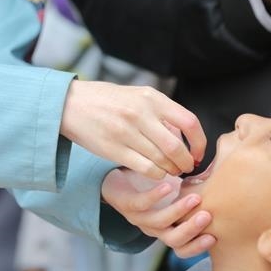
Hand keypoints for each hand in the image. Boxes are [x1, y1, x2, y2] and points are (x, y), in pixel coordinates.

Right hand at [60, 81, 205, 179]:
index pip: (189, 122)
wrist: (71, 104)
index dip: (199, 143)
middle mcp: (140, 114)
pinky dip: (156, 175)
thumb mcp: (136, 95)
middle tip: (186, 168)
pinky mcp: (114, 149)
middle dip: (186, 162)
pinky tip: (157, 174)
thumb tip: (184, 134)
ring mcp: (126, 132)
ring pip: (161, 160)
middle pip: (176, 147)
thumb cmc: (106, 100)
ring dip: (171, 170)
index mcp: (151, 98)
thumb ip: (160, 111)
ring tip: (172, 172)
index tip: (198, 153)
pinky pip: (145, 168)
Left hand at [101, 168, 215, 257]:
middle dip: (190, 230)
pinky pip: (141, 204)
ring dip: (178, 212)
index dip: (197, 247)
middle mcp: (154, 229)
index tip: (215, 237)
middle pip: (172, 240)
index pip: (182, 248)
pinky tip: (170, 187)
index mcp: (167, 231)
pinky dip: (156, 197)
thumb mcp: (180, 194)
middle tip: (207, 216)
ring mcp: (139, 218)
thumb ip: (200, 196)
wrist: (118, 180)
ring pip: (159, 223)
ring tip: (194, 199)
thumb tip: (229, 192)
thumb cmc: (155, 187)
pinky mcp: (126, 204)